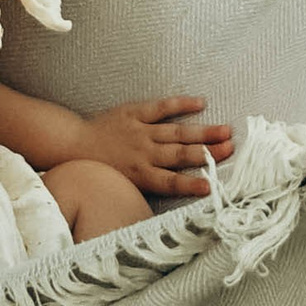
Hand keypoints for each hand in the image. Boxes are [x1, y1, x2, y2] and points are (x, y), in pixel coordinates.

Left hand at [78, 97, 234, 197]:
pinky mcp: (134, 112)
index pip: (170, 183)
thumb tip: (172, 203)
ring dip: (202, 132)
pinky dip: (181, 104)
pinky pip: (161, 107)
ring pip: (176, 132)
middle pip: (179, 155)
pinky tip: (200, 102)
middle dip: (207, 153)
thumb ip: (147, 190)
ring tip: (226, 131)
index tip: (210, 186)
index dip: (190, 185)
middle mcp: (143, 154)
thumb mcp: (122, 186)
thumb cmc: (100, 170)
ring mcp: (140, 131)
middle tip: (231, 150)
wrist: (74, 145)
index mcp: (140, 175)